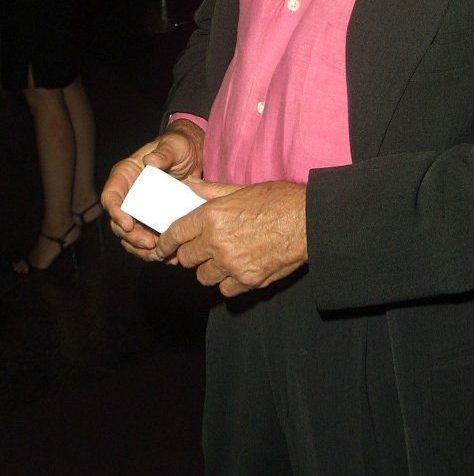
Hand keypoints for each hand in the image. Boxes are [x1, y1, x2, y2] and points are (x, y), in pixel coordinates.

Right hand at [101, 119, 204, 258]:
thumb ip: (163, 153)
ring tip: (159, 254)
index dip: (115, 212)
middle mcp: (128, 194)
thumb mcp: (174, 146)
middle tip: (149, 244)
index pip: (111, 196)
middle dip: (131, 236)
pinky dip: (154, 249)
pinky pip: (146, 237)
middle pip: (118, 221)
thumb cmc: (179, 145)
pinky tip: (168, 254)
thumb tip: (150, 162)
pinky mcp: (152, 219)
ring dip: (141, 248)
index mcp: (125, 175)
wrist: (194, 155)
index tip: (128, 224)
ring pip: (130, 235)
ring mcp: (140, 208)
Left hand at [155, 179, 307, 296]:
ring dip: (209, 269)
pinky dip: (229, 282)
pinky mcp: (247, 280)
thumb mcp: (242, 189)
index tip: (163, 247)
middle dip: (191, 254)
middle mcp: (216, 242)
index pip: (175, 234)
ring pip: (203, 276)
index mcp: (212, 216)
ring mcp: (231, 264)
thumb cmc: (280, 200)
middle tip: (201, 249)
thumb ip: (212, 191)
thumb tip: (191, 185)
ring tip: (222, 259)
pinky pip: (225, 289)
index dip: (165, 242)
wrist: (309, 221)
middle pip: (186, 258)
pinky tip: (239, 269)